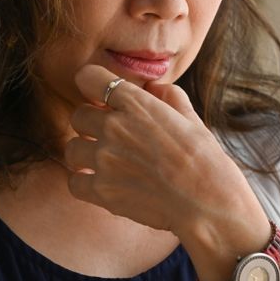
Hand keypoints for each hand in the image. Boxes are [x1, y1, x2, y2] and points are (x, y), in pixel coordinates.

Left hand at [63, 65, 270, 280]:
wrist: (207, 202)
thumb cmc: (204, 159)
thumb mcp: (191, 118)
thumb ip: (168, 96)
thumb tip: (152, 88)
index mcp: (136, 104)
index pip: (89, 78)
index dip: (93, 85)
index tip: (101, 97)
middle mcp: (114, 127)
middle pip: (78, 116)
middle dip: (91, 123)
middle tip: (109, 135)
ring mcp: (105, 159)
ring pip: (72, 148)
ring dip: (85, 153)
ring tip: (106, 161)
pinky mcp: (102, 190)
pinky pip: (74, 181)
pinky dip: (84, 182)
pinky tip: (103, 183)